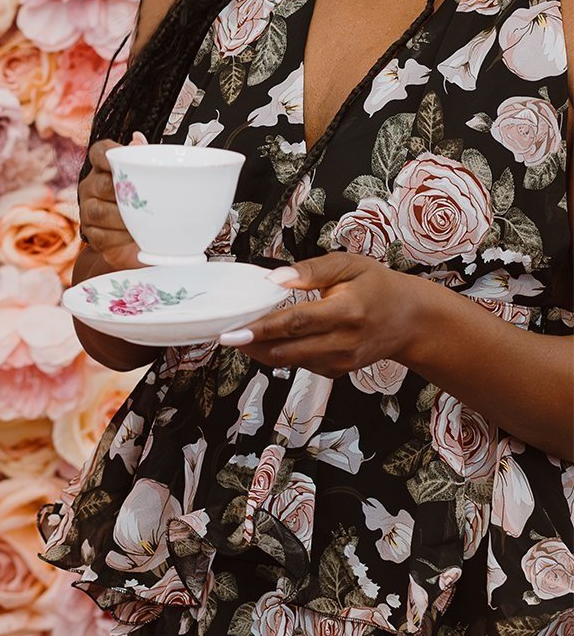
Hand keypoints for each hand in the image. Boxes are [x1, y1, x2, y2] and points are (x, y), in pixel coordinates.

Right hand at [79, 134, 145, 271]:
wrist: (136, 239)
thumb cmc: (142, 202)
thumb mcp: (148, 180)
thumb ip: (143, 160)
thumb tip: (137, 139)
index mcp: (102, 167)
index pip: (100, 152)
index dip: (110, 154)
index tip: (124, 161)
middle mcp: (90, 186)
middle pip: (101, 184)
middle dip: (124, 194)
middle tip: (145, 201)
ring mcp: (87, 210)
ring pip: (99, 211)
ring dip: (123, 218)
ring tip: (143, 222)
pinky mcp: (90, 234)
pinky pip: (100, 235)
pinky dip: (119, 237)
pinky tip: (134, 236)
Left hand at [219, 252, 429, 375]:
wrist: (410, 320)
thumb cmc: (378, 287)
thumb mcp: (349, 265)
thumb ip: (311, 270)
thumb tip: (275, 278)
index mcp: (346, 311)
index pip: (295, 323)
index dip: (261, 329)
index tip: (233, 332)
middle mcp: (344, 342)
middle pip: (287, 350)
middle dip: (252, 345)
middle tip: (226, 332)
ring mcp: (342, 361)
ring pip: (290, 362)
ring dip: (262, 351)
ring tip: (241, 334)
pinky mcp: (338, 371)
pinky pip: (302, 366)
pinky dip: (281, 355)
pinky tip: (269, 341)